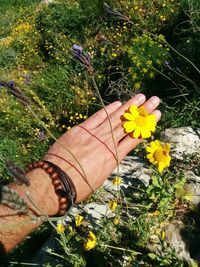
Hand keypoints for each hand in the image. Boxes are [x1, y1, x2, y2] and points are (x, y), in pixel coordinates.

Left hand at [44, 94, 160, 201]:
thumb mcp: (100, 177)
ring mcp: (95, 134)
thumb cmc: (80, 185)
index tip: (156, 116)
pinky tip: (118, 103)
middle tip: (154, 100)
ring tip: (140, 97)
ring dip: (129, 106)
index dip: (147, 126)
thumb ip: (108, 162)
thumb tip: (111, 154)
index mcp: (114, 158)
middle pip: (129, 125)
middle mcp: (108, 143)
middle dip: (143, 112)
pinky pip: (98, 116)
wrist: (57, 181)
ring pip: (116, 118)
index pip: (135, 138)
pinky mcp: (82, 129)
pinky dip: (108, 109)